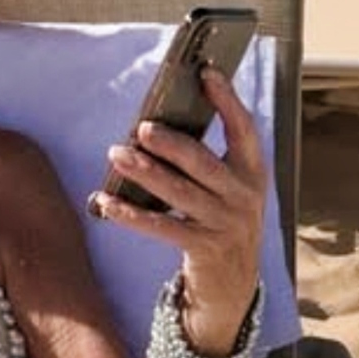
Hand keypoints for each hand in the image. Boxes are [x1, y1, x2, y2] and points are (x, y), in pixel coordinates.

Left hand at [95, 67, 265, 355]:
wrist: (234, 285)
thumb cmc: (221, 221)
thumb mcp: (225, 188)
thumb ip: (203, 159)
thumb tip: (158, 123)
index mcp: (252, 173)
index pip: (244, 130)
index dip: (227, 101)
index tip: (207, 73)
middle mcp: (244, 197)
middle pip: (204, 163)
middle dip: (172, 143)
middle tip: (143, 127)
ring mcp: (225, 225)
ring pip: (180, 194)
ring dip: (145, 173)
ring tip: (116, 155)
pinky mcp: (203, 249)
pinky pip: (162, 228)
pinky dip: (131, 214)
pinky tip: (107, 202)